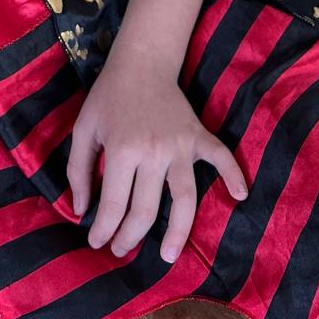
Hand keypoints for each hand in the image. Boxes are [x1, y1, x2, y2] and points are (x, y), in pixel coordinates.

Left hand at [66, 58, 247, 264]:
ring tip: (166, 256)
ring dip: (177, 233)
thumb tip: (80, 211)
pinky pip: (220, 157)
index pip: (113, 205)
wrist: (141, 62)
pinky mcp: (198, 136)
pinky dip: (233, 175)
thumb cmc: (108, 98)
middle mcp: (153, 151)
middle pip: (146, 211)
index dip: (103, 230)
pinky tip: (240, 196)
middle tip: (119, 250)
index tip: (96, 242)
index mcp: (122, 150)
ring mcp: (180, 145)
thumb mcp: (83, 129)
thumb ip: (78, 171)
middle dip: (129, 238)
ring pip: (184, 199)